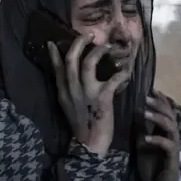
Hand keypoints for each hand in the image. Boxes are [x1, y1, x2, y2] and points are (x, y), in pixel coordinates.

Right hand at [48, 34, 131, 155]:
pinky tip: (126, 71)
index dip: (55, 54)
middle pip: (72, 60)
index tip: (53, 42)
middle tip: (89, 35)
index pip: (57, 69)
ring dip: (98, 52)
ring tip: (107, 46)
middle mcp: (72, 90)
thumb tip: (74, 77)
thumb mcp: (69, 107)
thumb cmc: (83, 126)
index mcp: (63, 92)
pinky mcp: (102, 98)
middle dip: (79, 44)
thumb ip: (70, 91)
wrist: (90, 146)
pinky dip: (121, 73)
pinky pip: (113, 80)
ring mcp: (86, 93)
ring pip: (88, 64)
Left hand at [138, 90, 180, 180]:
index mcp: (164, 132)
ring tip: (144, 112)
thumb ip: (141, 130)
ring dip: (158, 118)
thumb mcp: (142, 145)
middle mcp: (171, 136)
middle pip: (169, 115)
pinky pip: (167, 145)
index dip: (160, 100)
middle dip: (159, 104)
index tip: (151, 89)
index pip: (165, 112)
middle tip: (146, 96)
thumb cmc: (152, 166)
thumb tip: (134, 114)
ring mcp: (173, 146)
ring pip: (171, 126)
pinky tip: (146, 137)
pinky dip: (157, 139)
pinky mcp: (172, 158)